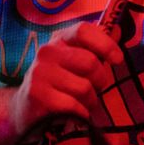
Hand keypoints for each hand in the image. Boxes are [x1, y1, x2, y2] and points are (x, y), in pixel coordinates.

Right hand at [8, 23, 126, 138]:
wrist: (25, 110)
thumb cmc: (59, 84)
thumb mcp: (74, 61)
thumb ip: (96, 48)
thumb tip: (118, 30)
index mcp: (59, 40)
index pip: (83, 31)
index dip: (105, 44)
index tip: (117, 59)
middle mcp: (47, 53)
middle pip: (90, 62)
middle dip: (100, 81)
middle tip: (93, 90)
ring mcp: (40, 74)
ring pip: (84, 88)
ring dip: (90, 101)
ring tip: (81, 103)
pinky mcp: (38, 96)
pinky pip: (74, 106)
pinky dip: (80, 114)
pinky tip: (72, 114)